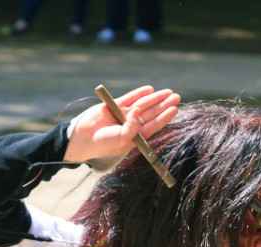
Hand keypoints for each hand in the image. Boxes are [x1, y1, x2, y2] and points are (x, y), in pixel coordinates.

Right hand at [65, 85, 181, 163]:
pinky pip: (130, 98)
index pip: (155, 125)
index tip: (175, 109)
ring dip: (155, 98)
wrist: (83, 137)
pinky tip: (149, 89)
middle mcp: (133, 124)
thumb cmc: (104, 143)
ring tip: (167, 92)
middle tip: (176, 97)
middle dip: (164, 104)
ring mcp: (124, 114)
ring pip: (143, 104)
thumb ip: (131, 127)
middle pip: (152, 113)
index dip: (165, 117)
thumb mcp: (121, 139)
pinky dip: (139, 93)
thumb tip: (138, 113)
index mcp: (137, 136)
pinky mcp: (115, 105)